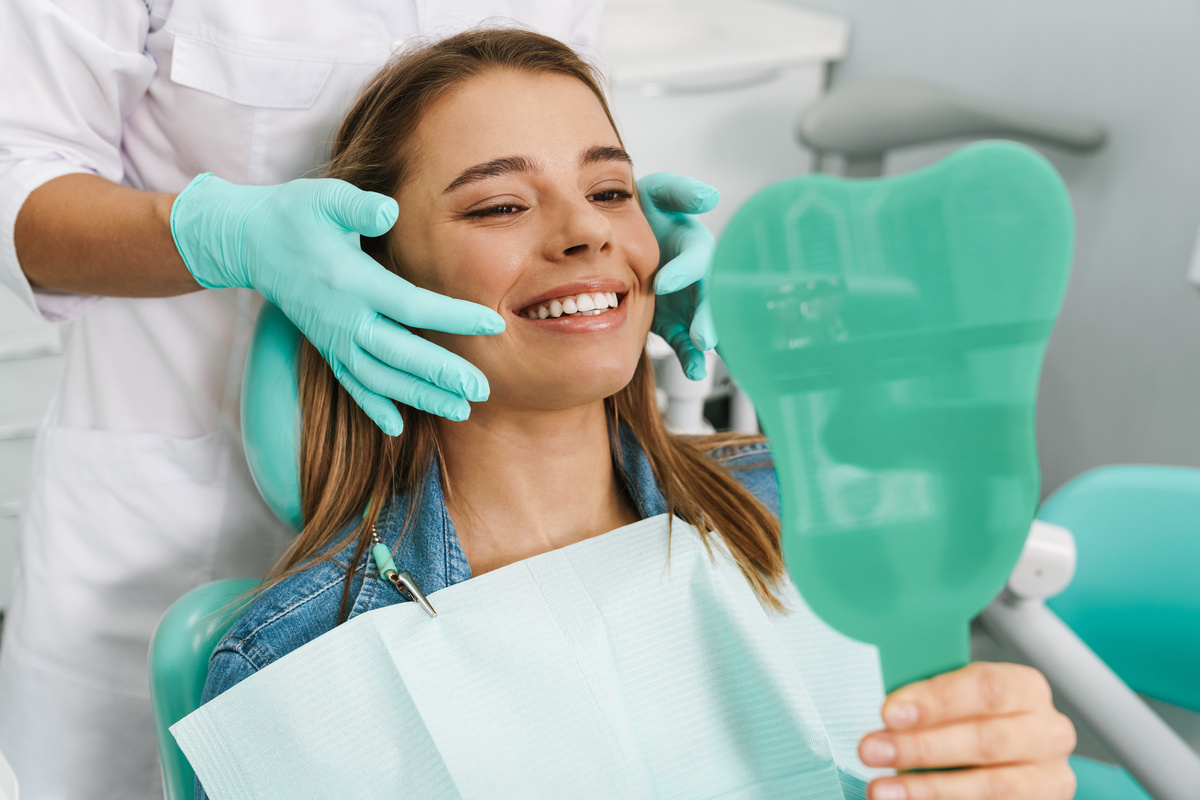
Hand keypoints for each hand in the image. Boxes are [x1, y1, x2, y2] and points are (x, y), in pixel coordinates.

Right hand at [171, 174, 503, 435]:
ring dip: (419, 396)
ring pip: (379, 377)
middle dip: (441, 374)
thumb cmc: (295, 214)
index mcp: (352, 281)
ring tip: (460, 410)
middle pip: (399, 353)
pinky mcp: (326, 347)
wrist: (250, 242)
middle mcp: (343, 317)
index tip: (493, 323)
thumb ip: (357, 207)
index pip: (411, 304)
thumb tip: (389, 212)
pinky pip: (351, 383)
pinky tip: (397, 427)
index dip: (453, 316)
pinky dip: (373, 406)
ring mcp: (333, 338)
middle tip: (482, 389)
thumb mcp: (324, 198)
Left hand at [638, 173, 718, 379]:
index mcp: (693, 246)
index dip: (683, 270)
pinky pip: (687, 342)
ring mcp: (688, 302)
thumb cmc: (646, 213)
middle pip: (710, 297)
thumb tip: (709, 196)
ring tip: (704, 354)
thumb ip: (680, 192)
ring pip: (704, 322)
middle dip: (708, 316)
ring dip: (706, 338)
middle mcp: (697, 276)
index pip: (697, 258)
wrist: (621, 241)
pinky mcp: (677, 322)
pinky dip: (692, 357)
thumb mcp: (660, 194)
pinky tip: (695, 371)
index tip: (663, 283)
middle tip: (703, 336)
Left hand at [858, 662, 1075, 799]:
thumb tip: (886, 711)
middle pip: (986, 740)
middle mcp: (1048, 734)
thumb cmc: (971, 719)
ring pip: (990, 788)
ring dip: (928, 789)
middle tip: (870, 750)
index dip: (936, 701)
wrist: (1007, 760)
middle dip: (922, 747)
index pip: (986, 688)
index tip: (888, 713)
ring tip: (881, 790)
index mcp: (1026, 689)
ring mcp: (1048, 780)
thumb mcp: (957, 698)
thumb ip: (931, 700)